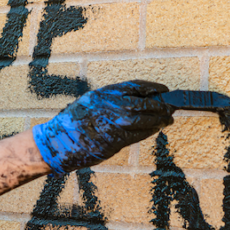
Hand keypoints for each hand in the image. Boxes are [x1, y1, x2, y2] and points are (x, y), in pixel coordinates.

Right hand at [32, 81, 174, 174]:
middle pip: (143, 104)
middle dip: (160, 106)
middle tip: (171, 108)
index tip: (164, 90)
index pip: (134, 86)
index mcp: (103, 94)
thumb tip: (139, 101)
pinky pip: (137, 135)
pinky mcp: (112, 141)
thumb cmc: (74, 123)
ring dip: (158, 120)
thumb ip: (112, 101)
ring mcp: (111, 124)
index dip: (153, 88)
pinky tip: (155, 130)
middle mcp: (107, 107)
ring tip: (167, 120)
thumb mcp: (90, 103)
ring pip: (143, 120)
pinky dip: (149, 132)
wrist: (58, 142)